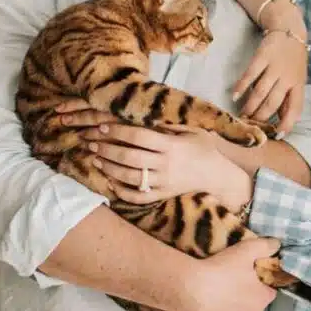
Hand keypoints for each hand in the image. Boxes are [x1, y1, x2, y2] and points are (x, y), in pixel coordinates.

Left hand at [80, 120, 249, 206]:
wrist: (218, 175)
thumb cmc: (204, 148)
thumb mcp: (192, 130)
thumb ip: (169, 123)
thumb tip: (143, 113)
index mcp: (172, 145)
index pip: (139, 137)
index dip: (119, 131)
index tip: (103, 126)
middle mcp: (166, 165)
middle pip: (130, 158)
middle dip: (108, 150)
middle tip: (92, 143)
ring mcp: (164, 183)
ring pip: (130, 178)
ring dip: (109, 169)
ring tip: (95, 159)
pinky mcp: (163, 195)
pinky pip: (138, 197)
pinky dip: (122, 191)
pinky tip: (110, 181)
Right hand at [178, 237, 280, 310]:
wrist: (190, 287)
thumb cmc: (220, 268)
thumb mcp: (246, 249)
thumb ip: (265, 246)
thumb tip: (276, 244)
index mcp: (263, 298)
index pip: (268, 291)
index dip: (258, 284)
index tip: (246, 277)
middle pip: (254, 307)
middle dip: (246, 299)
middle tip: (229, 286)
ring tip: (218, 299)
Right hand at [231, 29, 307, 135]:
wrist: (290, 30)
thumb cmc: (293, 59)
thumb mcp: (297, 78)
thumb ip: (289, 98)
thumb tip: (281, 122)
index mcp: (298, 85)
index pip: (295, 109)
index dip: (287, 123)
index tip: (277, 134)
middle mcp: (288, 77)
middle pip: (273, 103)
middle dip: (261, 117)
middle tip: (251, 126)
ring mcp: (275, 67)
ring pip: (261, 92)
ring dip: (250, 106)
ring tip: (242, 115)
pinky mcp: (263, 56)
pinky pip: (250, 75)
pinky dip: (241, 87)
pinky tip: (235, 96)